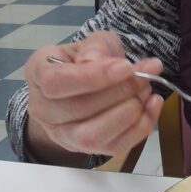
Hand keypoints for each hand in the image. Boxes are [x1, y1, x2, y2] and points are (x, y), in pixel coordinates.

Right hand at [25, 31, 162, 158]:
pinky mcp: (85, 150)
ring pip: (91, 136)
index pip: (56, 82)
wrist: (88, 82)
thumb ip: (96, 48)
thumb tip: (98, 63)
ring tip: (147, 91)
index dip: (93, 77)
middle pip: (77, 109)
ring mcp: (62, 134)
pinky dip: (139, 128)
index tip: (126, 67)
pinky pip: (112, 147)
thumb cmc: (88, 57)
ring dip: (128, 114)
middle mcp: (42, 108)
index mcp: (38, 73)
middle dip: (119, 93)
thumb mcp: (94, 41)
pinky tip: (152, 105)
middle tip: (145, 76)